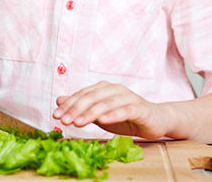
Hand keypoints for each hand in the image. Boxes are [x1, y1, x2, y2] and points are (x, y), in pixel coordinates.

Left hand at [53, 81, 168, 138]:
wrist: (155, 120)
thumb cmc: (126, 117)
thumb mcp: (100, 114)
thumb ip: (81, 107)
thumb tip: (59, 100)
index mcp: (104, 88)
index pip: (83, 95)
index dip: (69, 105)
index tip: (56, 115)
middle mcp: (115, 89)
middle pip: (92, 97)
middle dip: (76, 108)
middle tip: (64, 120)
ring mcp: (128, 97)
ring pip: (106, 103)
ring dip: (90, 113)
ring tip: (78, 123)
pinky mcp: (139, 108)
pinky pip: (125, 110)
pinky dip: (113, 114)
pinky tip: (102, 121)